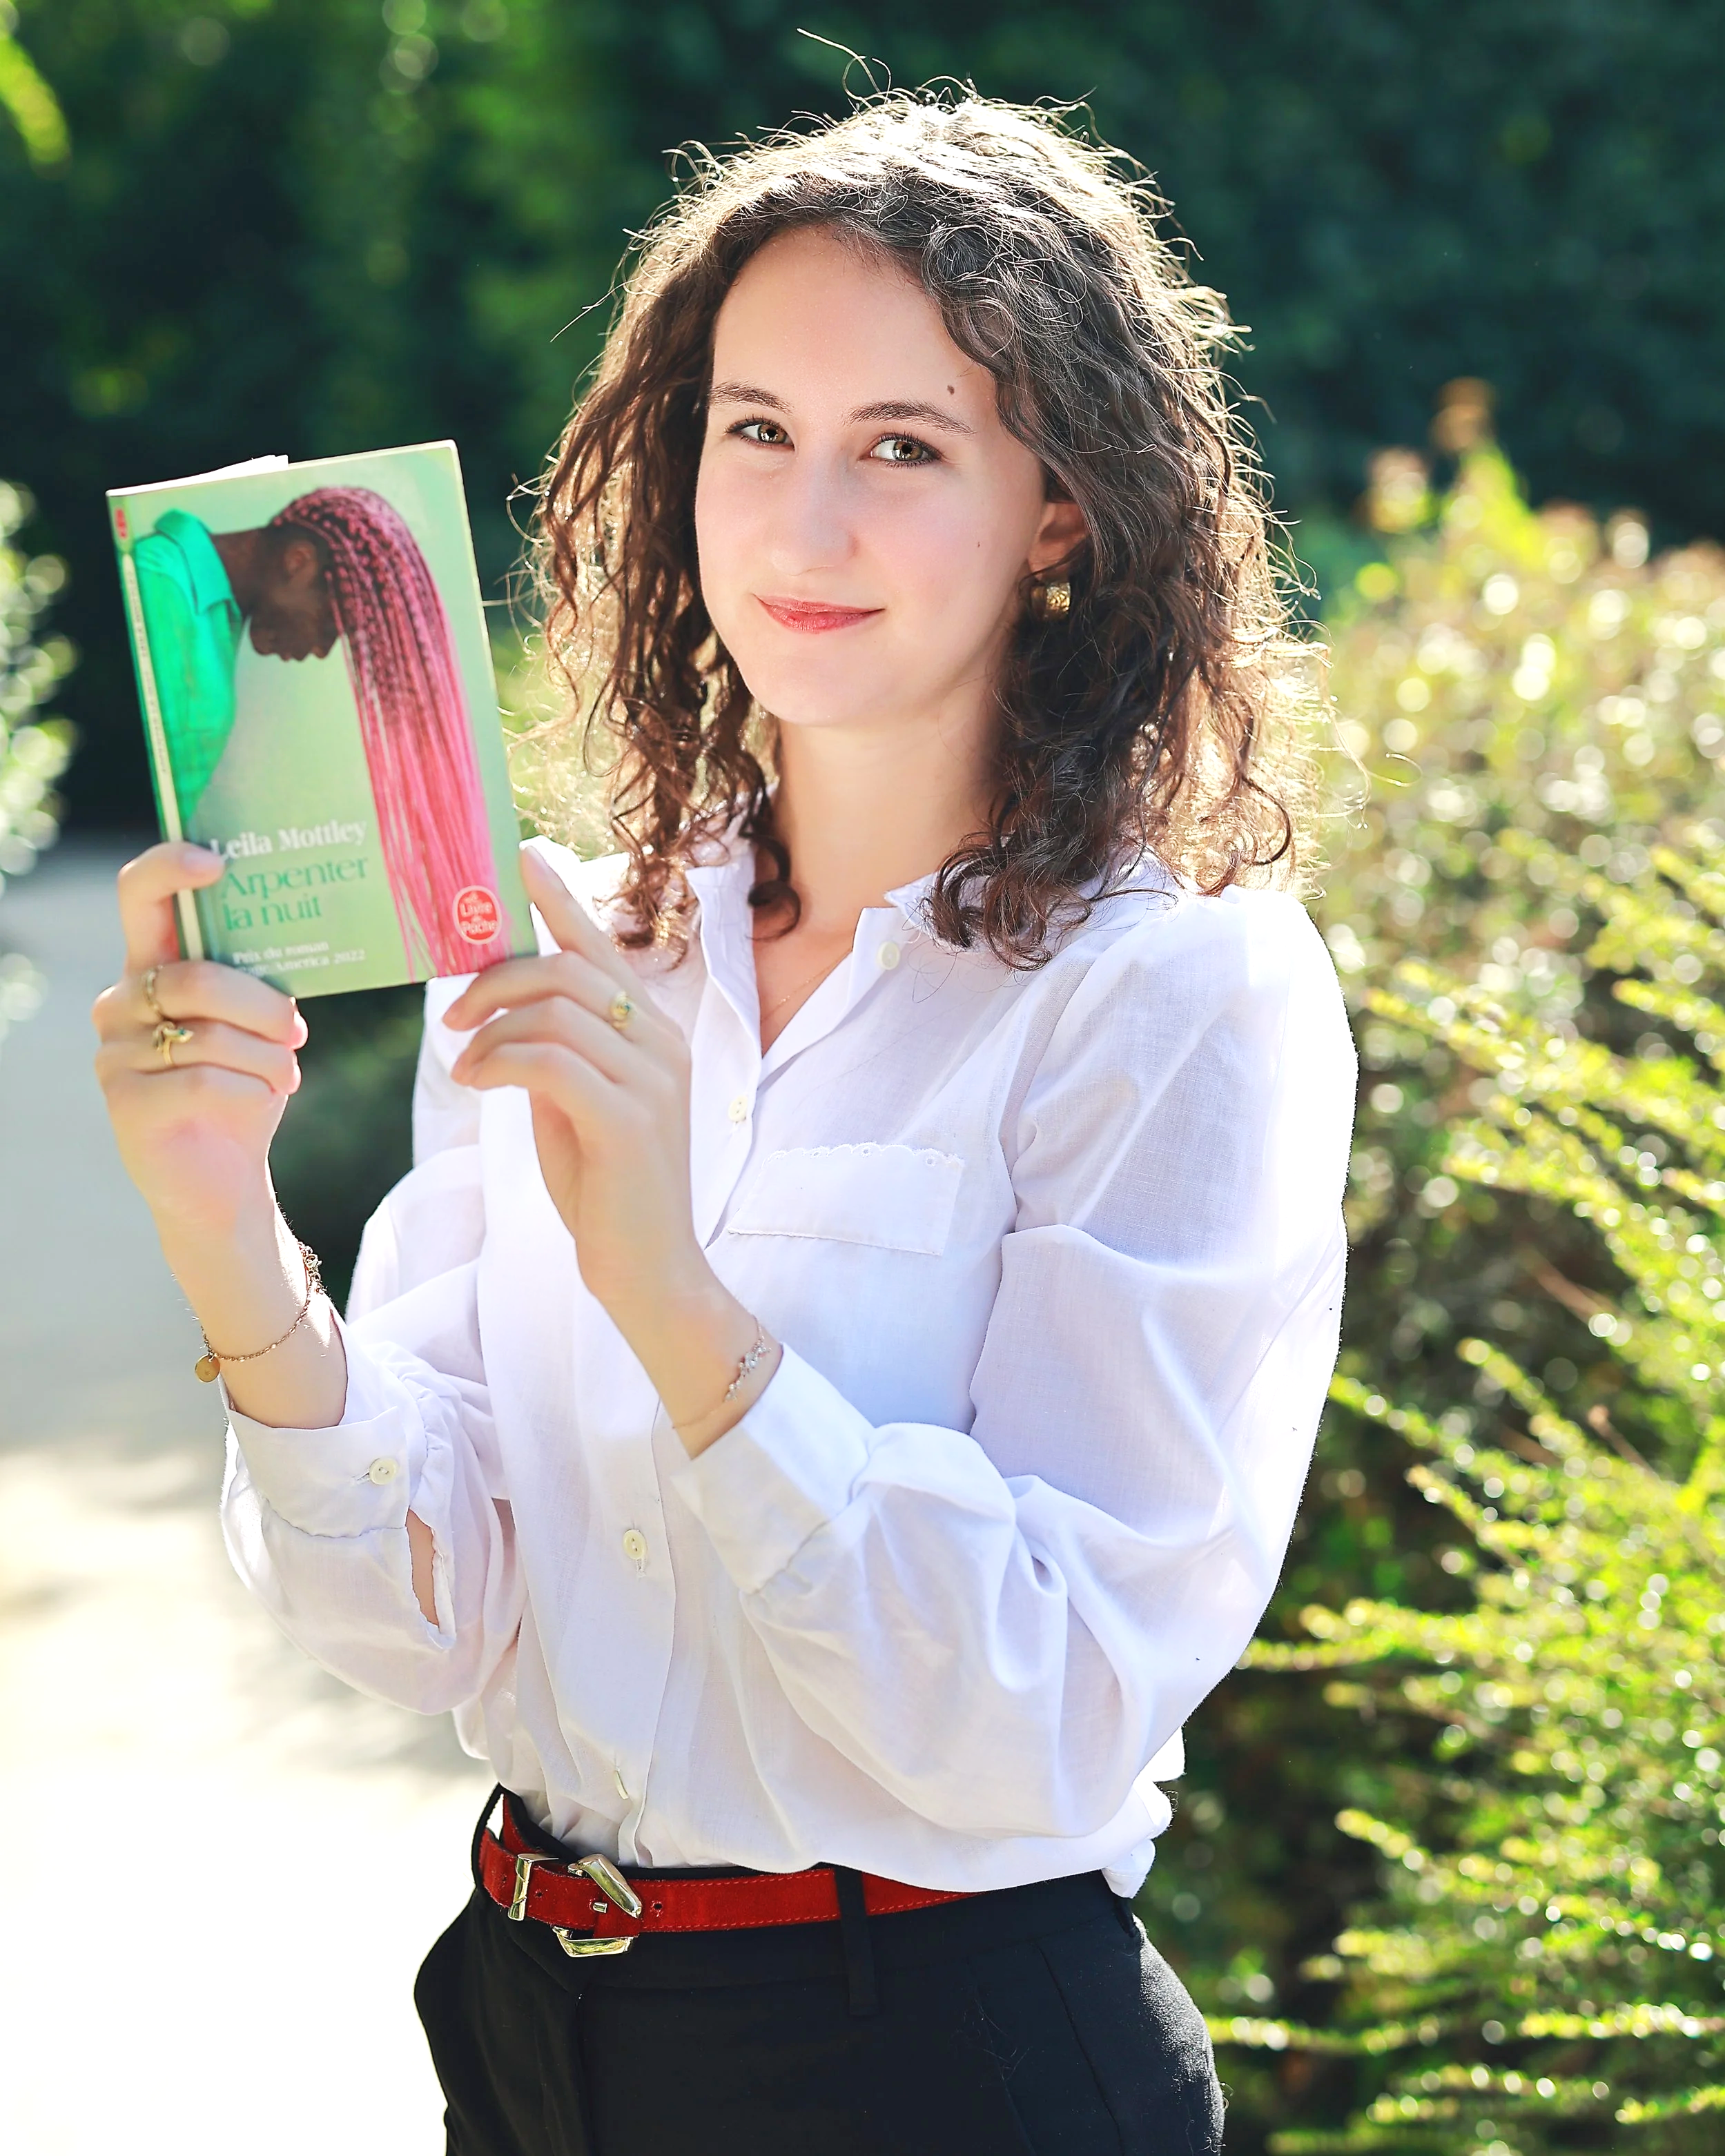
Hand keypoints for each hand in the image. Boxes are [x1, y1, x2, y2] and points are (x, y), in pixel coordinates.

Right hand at [93, 841, 306, 1242]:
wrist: (220, 1181)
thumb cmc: (241, 1089)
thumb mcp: (253, 1028)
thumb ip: (253, 982)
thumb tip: (297, 927)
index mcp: (151, 969)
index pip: (140, 897)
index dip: (170, 868)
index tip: (217, 863)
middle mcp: (120, 1003)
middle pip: (196, 978)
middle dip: (263, 1006)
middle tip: (297, 1032)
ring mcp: (115, 1052)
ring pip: (210, 1034)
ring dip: (267, 1058)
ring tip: (285, 1076)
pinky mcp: (125, 1101)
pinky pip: (204, 1080)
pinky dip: (250, 1091)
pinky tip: (260, 1102)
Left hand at [443, 847, 700, 1317]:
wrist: (649, 1270)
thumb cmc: (607, 1188)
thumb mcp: (574, 1104)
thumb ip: (556, 1052)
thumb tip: (505, 1013)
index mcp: (652, 1033)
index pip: (603, 947)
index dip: (561, 898)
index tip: (522, 856)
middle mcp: (661, 1044)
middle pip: (569, 969)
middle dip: (497, 979)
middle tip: (452, 1015)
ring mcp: (652, 1080)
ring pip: (556, 1011)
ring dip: (492, 1031)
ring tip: (467, 1067)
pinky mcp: (629, 1119)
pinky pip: (550, 1061)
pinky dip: (500, 1063)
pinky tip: (478, 1084)